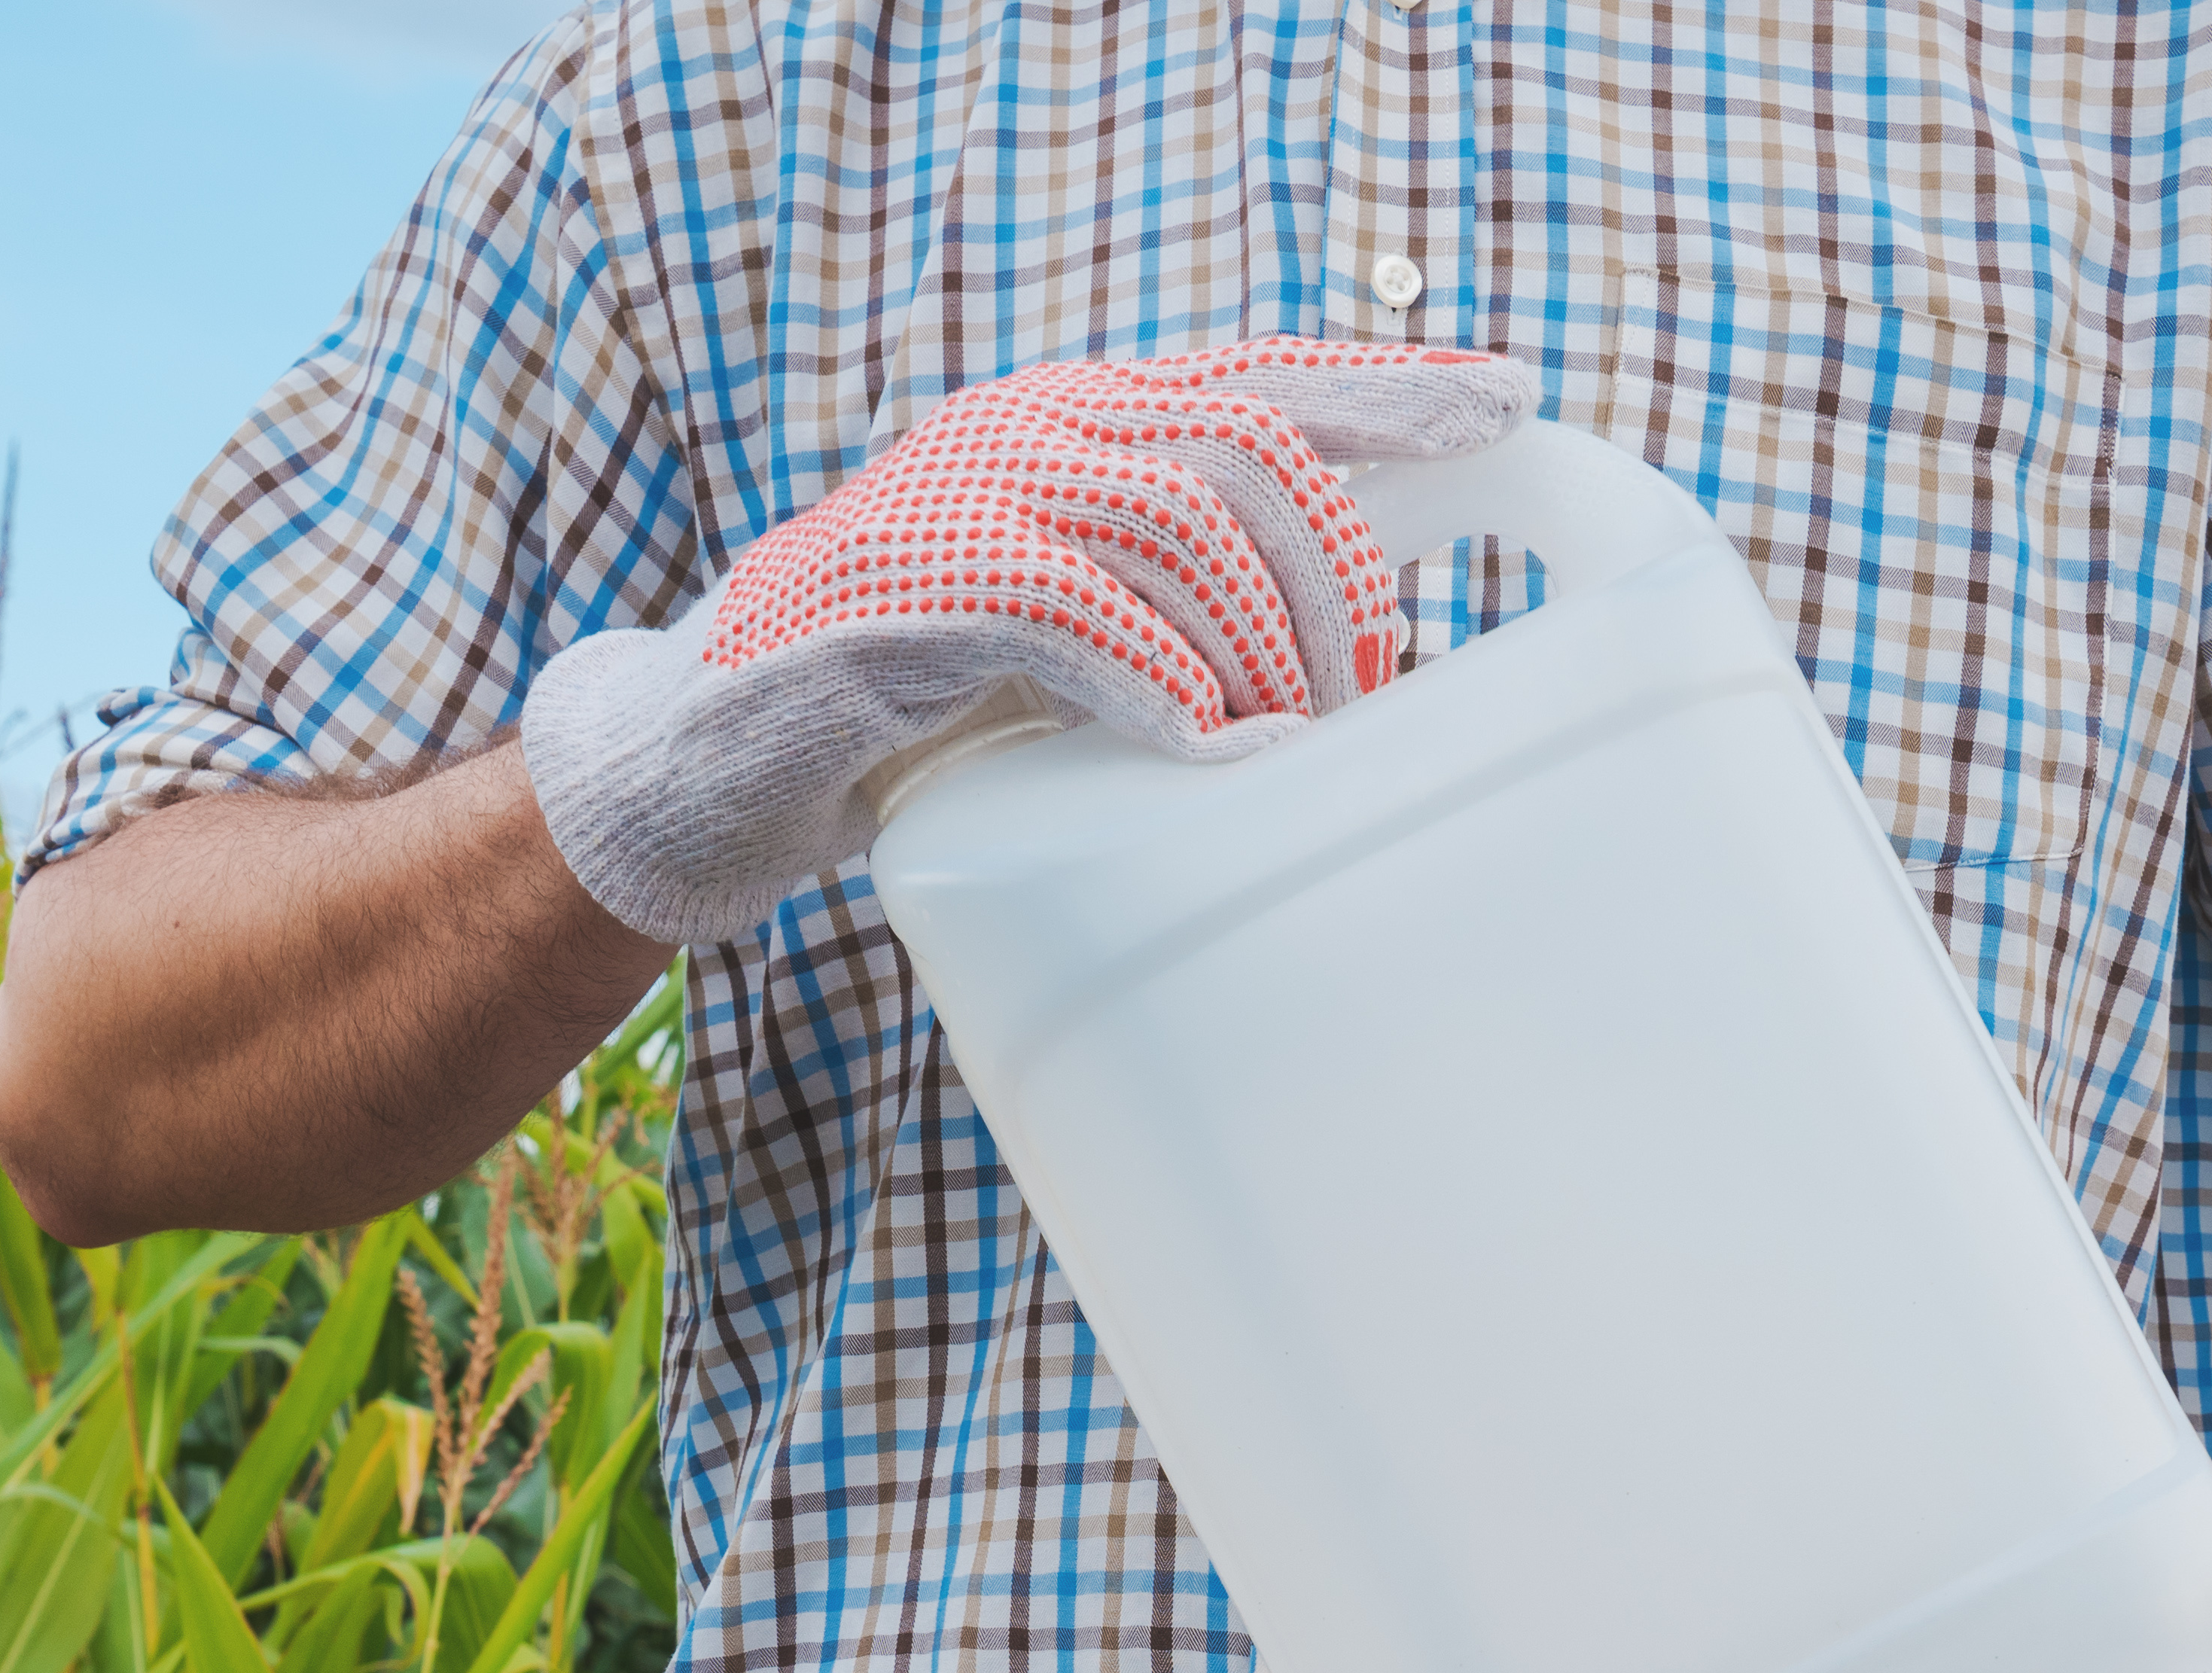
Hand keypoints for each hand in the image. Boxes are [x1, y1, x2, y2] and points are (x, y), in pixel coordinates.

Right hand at [517, 336, 1535, 944]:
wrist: (703, 760)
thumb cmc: (910, 709)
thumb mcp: (1071, 641)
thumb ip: (1178, 617)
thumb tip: (1355, 678)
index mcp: (1073, 425)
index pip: (1256, 373)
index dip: (1388, 387)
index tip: (1508, 404)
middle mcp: (1024, 432)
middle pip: (1241, 438)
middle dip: (1335, 560)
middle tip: (1372, 681)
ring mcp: (957, 500)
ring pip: (1172, 516)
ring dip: (1260, 637)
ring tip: (1292, 739)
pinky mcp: (901, 595)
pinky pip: (1068, 615)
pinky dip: (1159, 687)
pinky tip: (1207, 753)